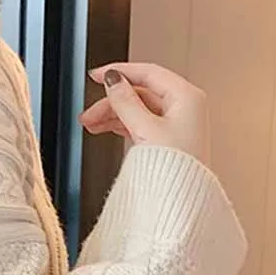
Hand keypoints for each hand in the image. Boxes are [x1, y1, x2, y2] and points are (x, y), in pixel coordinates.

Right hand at [80, 62, 210, 164]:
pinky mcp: (168, 141)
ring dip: (113, 114)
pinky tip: (106, 129)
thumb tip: (113, 81)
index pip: (149, 73)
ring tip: (91, 124)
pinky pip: (141, 124)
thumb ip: (126, 102)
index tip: (97, 75)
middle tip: (89, 112)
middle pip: (141, 93)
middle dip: (112, 101)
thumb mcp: (146, 129)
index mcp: (186, 97)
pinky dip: (122, 125)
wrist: (182, 202)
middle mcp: (184, 108)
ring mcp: (176, 125)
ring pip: (138, 110)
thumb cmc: (177, 169)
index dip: (120, 71)